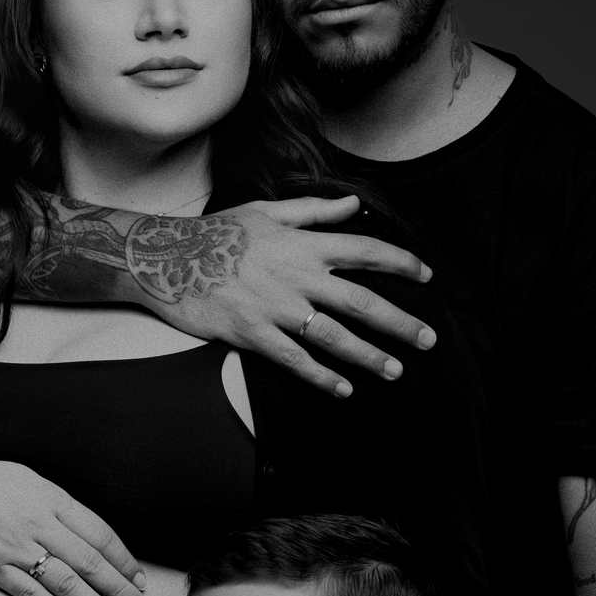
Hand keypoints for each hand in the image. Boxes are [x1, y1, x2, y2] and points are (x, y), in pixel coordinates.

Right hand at [0, 455, 147, 595]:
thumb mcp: (25, 479)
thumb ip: (56, 503)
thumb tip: (86, 529)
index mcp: (51, 499)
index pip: (100, 534)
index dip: (124, 561)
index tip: (139, 580)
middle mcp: (39, 523)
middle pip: (91, 563)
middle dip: (121, 590)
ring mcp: (17, 548)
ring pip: (68, 583)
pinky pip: (32, 595)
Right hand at [147, 194, 435, 397]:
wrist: (167, 258)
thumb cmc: (217, 233)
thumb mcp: (267, 211)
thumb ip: (314, 211)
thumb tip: (354, 204)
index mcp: (304, 244)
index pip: (365, 251)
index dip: (401, 263)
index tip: (427, 276)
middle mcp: (297, 276)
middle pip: (362, 301)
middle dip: (400, 322)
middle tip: (429, 339)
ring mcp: (276, 307)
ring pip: (335, 336)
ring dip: (370, 355)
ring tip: (396, 371)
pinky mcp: (253, 333)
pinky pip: (295, 359)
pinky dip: (321, 376)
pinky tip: (344, 390)